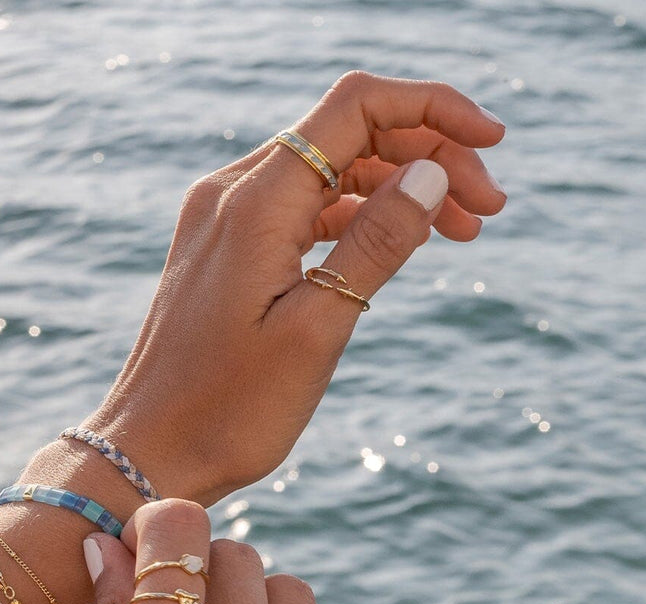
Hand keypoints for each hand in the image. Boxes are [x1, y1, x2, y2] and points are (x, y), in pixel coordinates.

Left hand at [87, 71, 505, 505]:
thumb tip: (432, 175)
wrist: (150, 454)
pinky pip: (301, 207)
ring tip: (462, 232)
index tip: (496, 143)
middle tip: (489, 211)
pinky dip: (356, 216)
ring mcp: (222, 219)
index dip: (434, 109)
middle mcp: (231, 193)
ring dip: (397, 187)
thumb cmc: (227, 411)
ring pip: (328, 169)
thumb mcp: (316, 331)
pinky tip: (397, 244)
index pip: (357, 107)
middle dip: (427, 155)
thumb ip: (376, 246)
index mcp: (255, 204)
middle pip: (348, 132)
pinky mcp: (223, 250)